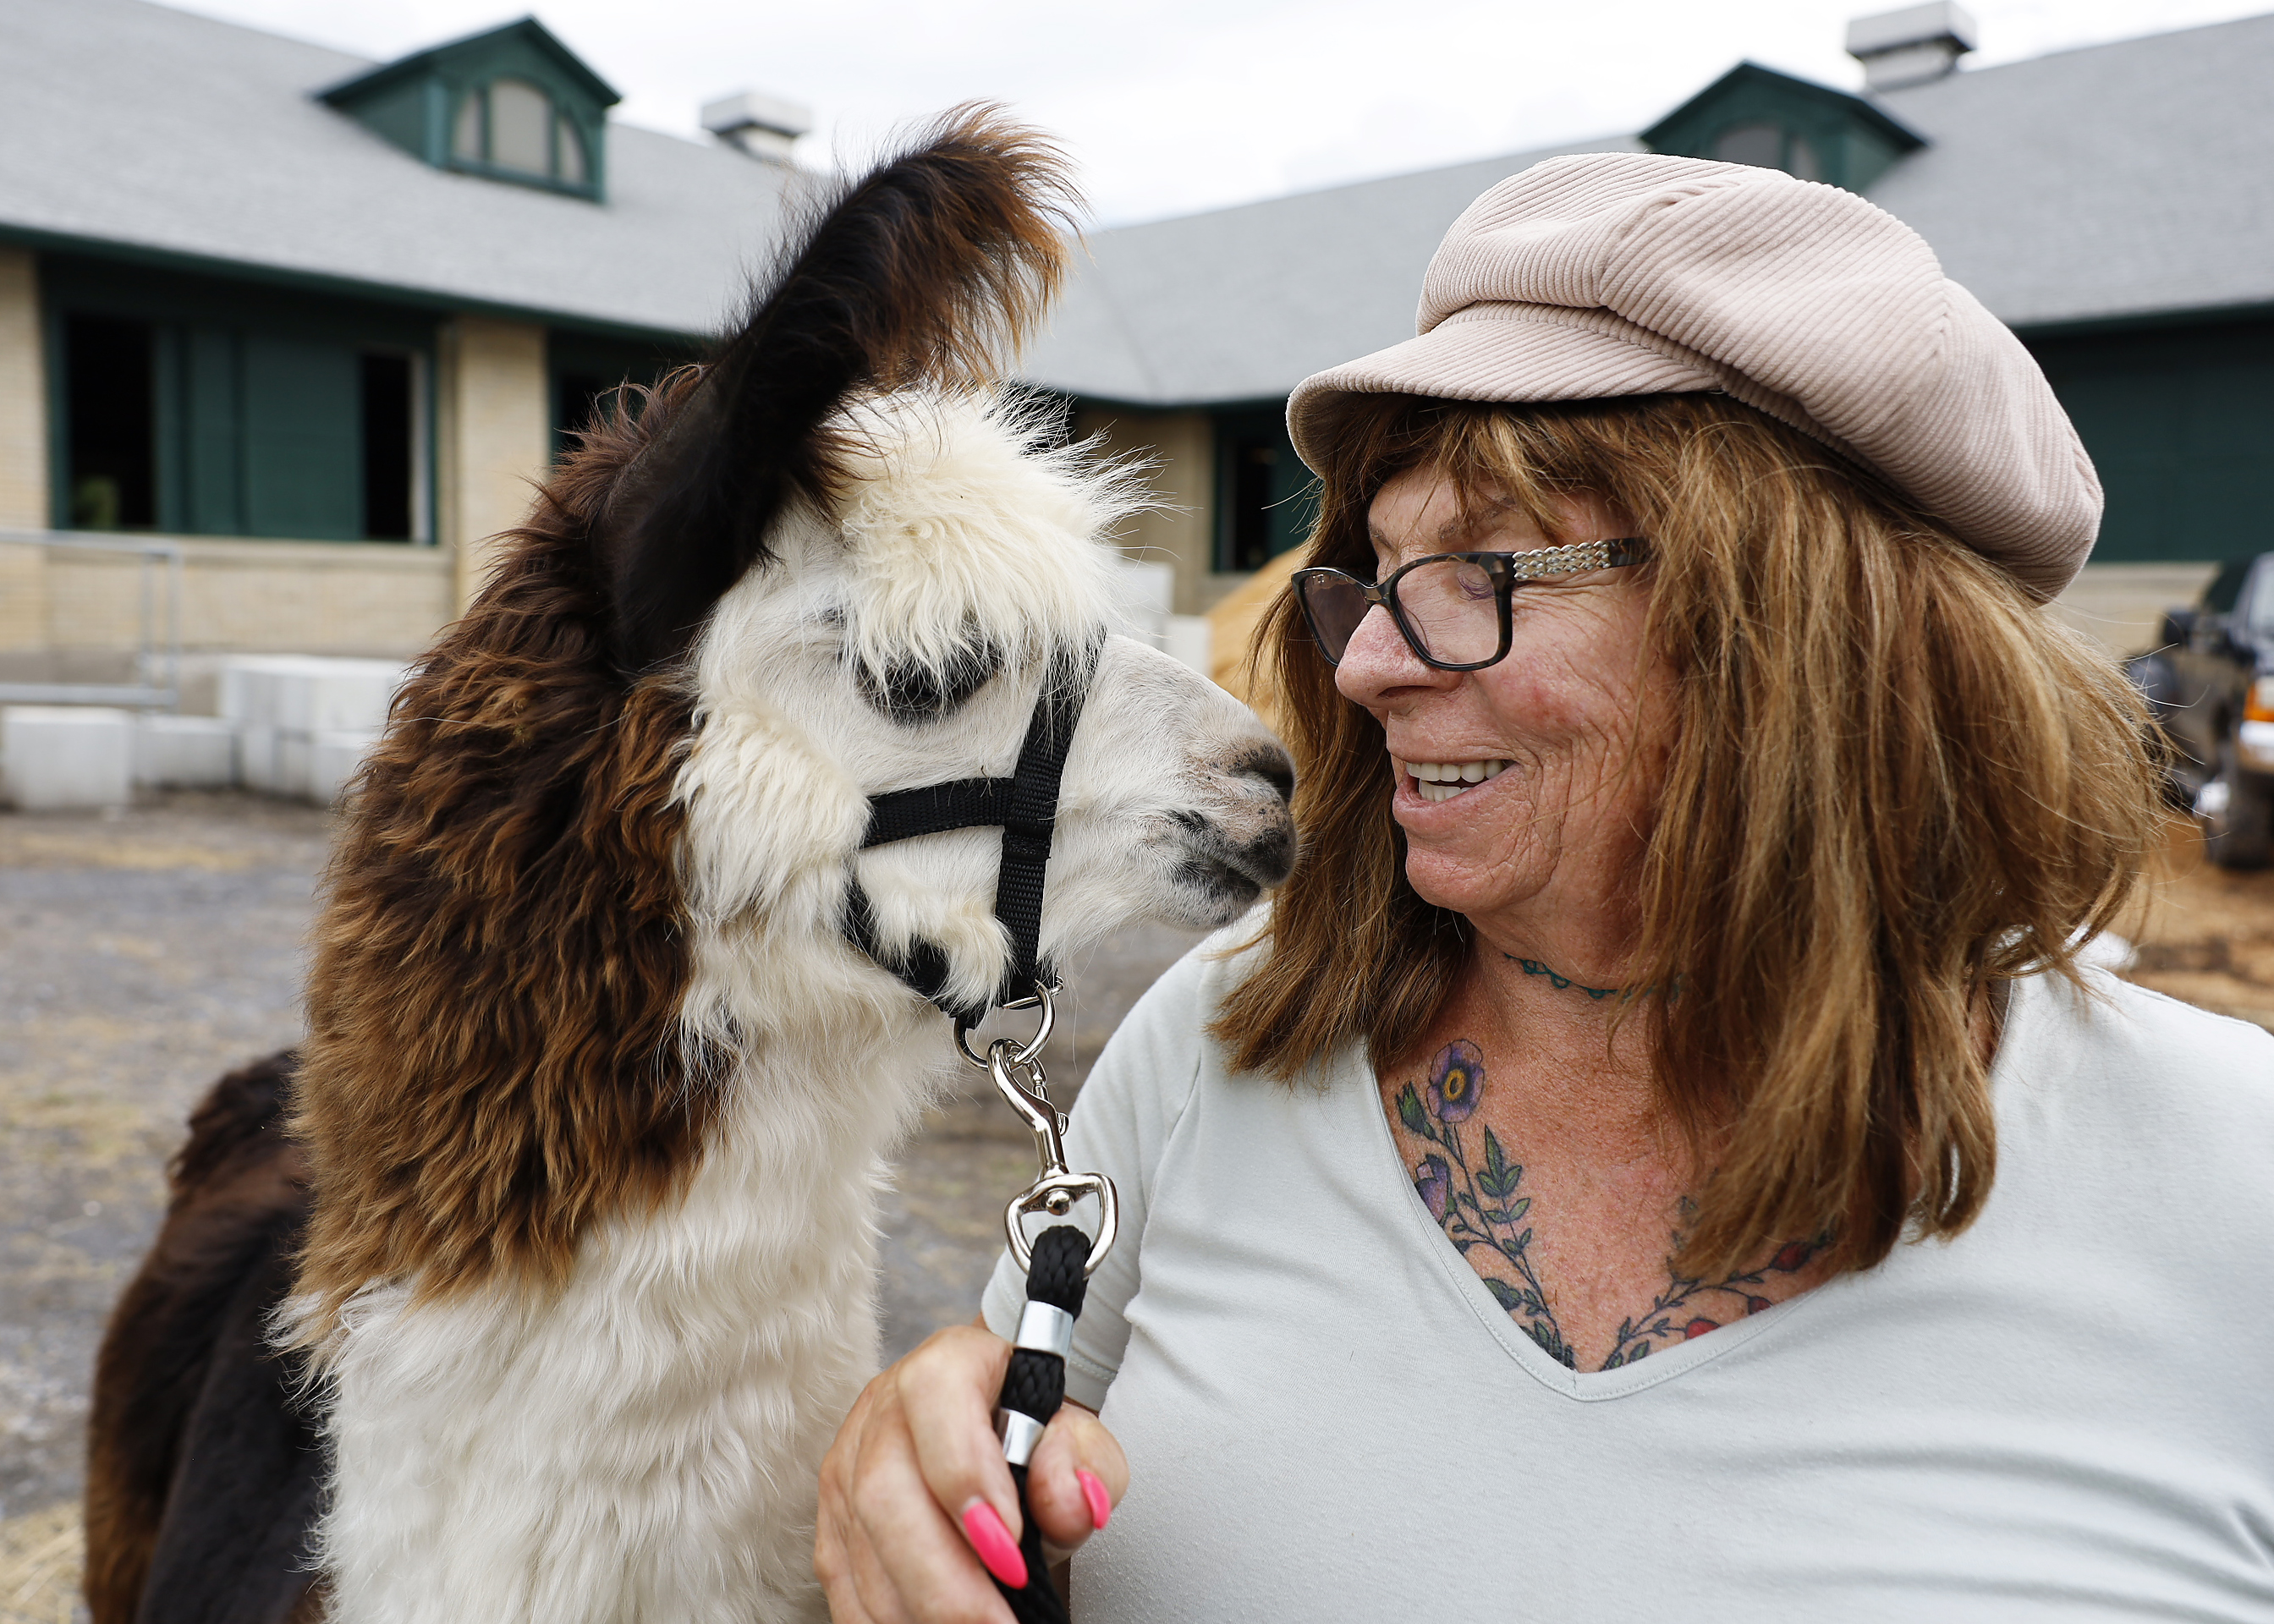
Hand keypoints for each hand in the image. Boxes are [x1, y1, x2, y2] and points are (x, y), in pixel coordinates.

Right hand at [816, 1323, 1127, 1622]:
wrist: (1002, 1432)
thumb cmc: (1036, 1438)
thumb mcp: (1081, 1440)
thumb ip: (1084, 1464)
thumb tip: (1071, 1503)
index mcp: (949, 1365)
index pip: (938, 1399)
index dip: (967, 1476)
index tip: (1011, 1550)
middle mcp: (884, 1410)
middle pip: (886, 1493)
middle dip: (943, 1579)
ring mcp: (848, 1465)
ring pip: (861, 1549)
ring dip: (919, 1610)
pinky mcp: (833, 1521)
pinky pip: (844, 1585)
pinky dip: (889, 1622)